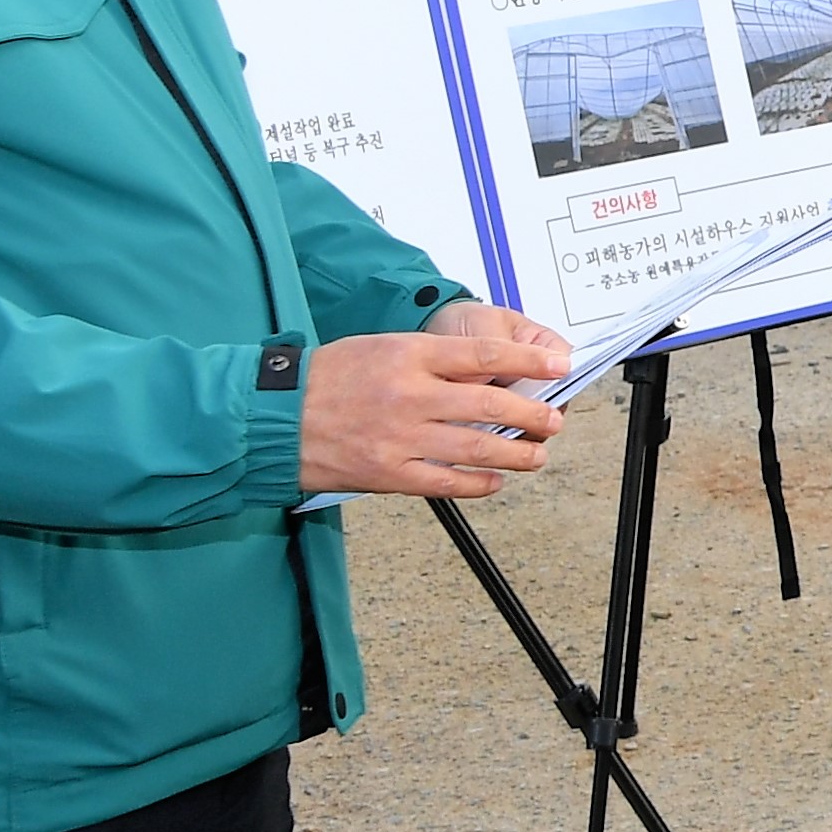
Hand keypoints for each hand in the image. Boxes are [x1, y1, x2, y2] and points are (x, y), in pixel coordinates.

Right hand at [301, 308, 571, 501]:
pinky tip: (496, 482)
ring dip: (517, 453)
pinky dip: (478, 484)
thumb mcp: (382, 347)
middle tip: (554, 419)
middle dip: (533, 414)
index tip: (558, 365)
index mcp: (410, 354)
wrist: (272, 415)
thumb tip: (487, 371)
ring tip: (538, 455)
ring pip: (477, 448)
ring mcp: (401, 437)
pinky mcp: (389, 472)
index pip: (486, 354)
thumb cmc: (327, 377)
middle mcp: (410, 394)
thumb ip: (433, 359)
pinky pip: (446, 482)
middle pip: (491, 404)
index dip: (530, 360)